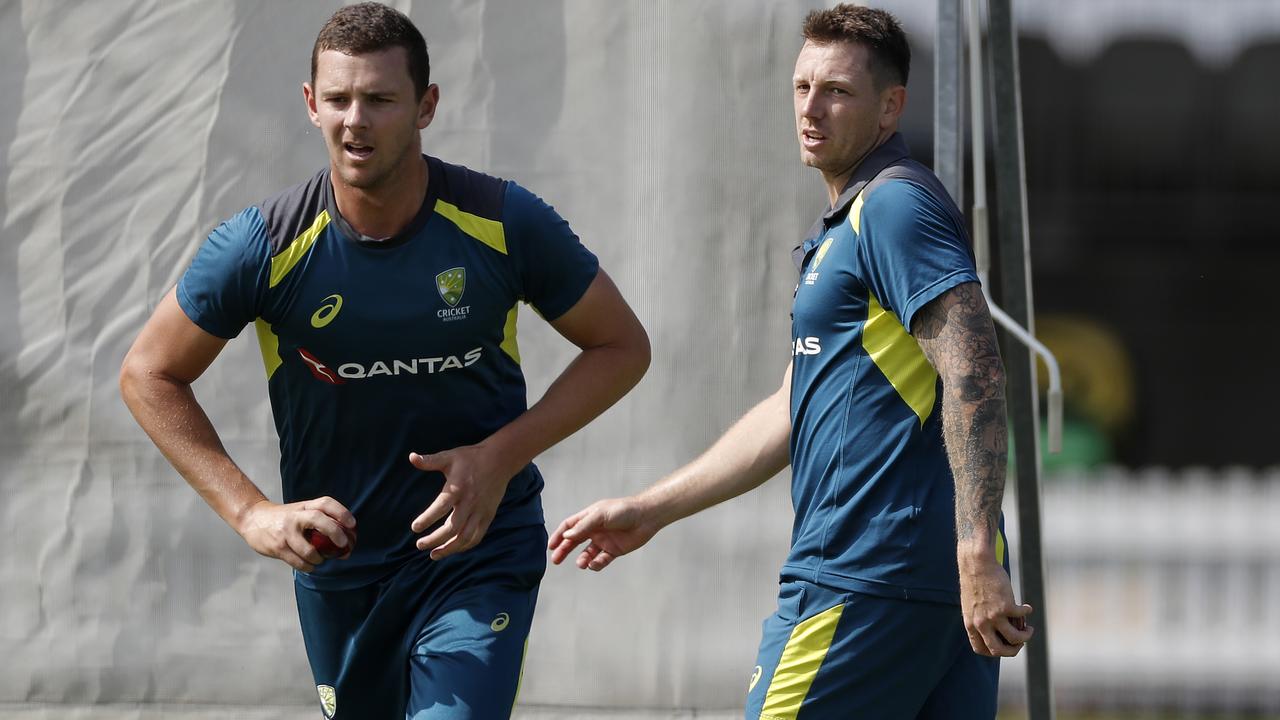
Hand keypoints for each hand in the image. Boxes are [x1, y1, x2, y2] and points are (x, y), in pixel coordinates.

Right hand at [237, 497, 355, 571]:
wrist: (252, 519)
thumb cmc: (282, 518)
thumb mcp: (299, 511)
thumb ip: (317, 520)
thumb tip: (343, 540)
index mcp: (304, 506)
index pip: (325, 503)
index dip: (341, 512)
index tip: (352, 524)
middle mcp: (296, 516)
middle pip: (320, 519)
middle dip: (335, 533)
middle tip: (343, 545)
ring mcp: (286, 532)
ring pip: (309, 549)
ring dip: (319, 559)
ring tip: (320, 560)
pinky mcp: (278, 547)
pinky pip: (298, 562)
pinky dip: (308, 567)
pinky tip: (310, 566)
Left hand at [409, 447, 515, 559]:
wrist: (500, 460)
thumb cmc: (471, 458)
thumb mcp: (449, 456)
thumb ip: (430, 461)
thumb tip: (411, 457)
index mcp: (458, 488)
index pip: (441, 507)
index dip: (427, 519)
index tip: (415, 528)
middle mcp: (470, 502)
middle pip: (452, 528)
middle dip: (434, 539)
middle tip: (419, 545)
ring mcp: (481, 511)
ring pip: (465, 537)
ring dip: (449, 548)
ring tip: (434, 554)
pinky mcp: (488, 516)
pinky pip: (476, 536)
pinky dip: (464, 546)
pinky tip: (451, 548)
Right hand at [548, 496, 658, 570]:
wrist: (646, 517)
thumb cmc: (624, 511)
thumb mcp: (600, 515)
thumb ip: (583, 526)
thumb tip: (567, 536)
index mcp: (589, 517)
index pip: (569, 526)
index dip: (559, 535)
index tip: (551, 546)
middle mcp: (595, 530)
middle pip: (574, 541)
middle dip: (564, 550)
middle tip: (555, 560)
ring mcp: (604, 541)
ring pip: (587, 553)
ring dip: (582, 559)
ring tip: (581, 563)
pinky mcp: (614, 550)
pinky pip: (601, 559)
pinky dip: (596, 564)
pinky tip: (594, 564)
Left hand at [958, 556, 1033, 656]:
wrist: (976, 563)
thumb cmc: (975, 581)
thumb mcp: (972, 604)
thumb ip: (980, 618)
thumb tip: (999, 630)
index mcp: (970, 624)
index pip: (980, 649)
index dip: (994, 651)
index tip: (1004, 645)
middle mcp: (981, 623)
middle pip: (998, 650)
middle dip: (1012, 651)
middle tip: (1020, 643)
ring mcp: (993, 616)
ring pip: (1015, 638)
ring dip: (1026, 636)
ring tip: (1029, 629)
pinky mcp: (1006, 606)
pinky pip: (1022, 616)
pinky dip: (1027, 613)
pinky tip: (1027, 608)